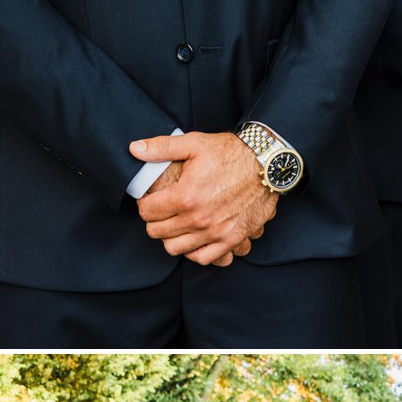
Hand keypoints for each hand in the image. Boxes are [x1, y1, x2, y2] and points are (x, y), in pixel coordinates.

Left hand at [129, 131, 275, 262]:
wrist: (267, 163)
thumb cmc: (231, 152)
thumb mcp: (194, 144)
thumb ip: (162, 148)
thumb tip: (134, 149)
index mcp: (185, 196)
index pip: (147, 212)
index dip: (144, 204)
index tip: (150, 199)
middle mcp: (198, 219)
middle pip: (157, 232)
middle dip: (154, 220)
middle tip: (161, 210)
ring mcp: (216, 232)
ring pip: (175, 248)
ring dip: (171, 237)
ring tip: (176, 223)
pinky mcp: (232, 239)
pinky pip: (204, 258)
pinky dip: (194, 251)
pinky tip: (194, 238)